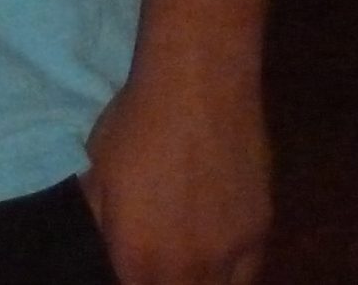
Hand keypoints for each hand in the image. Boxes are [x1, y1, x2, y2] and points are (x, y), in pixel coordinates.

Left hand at [82, 69, 271, 284]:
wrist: (198, 91)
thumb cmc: (136, 125)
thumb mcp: (97, 173)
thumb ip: (98, 223)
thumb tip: (98, 245)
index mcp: (137, 257)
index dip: (129, 280)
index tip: (129, 267)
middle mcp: (186, 271)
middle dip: (159, 280)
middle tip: (153, 261)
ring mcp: (229, 258)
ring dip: (196, 280)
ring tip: (184, 262)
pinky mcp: (261, 236)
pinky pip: (245, 276)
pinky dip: (229, 273)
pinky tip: (217, 256)